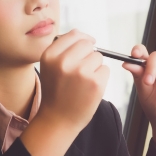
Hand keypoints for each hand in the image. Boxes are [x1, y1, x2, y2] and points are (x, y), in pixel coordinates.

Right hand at [21, 30, 108, 155]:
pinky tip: (89, 89)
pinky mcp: (95, 82)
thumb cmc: (56, 93)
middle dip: (88, 55)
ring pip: (98, 57)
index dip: (82, 41)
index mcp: (50, 55)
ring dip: (95, 67)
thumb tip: (87, 37)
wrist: (57, 120)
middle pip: (88, 44)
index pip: (74, 35)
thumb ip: (64, 49)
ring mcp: (81, 71)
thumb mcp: (51, 67)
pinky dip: (101, 78)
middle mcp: (64, 61)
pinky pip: (105, 70)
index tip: (84, 50)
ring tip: (83, 82)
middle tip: (81, 72)